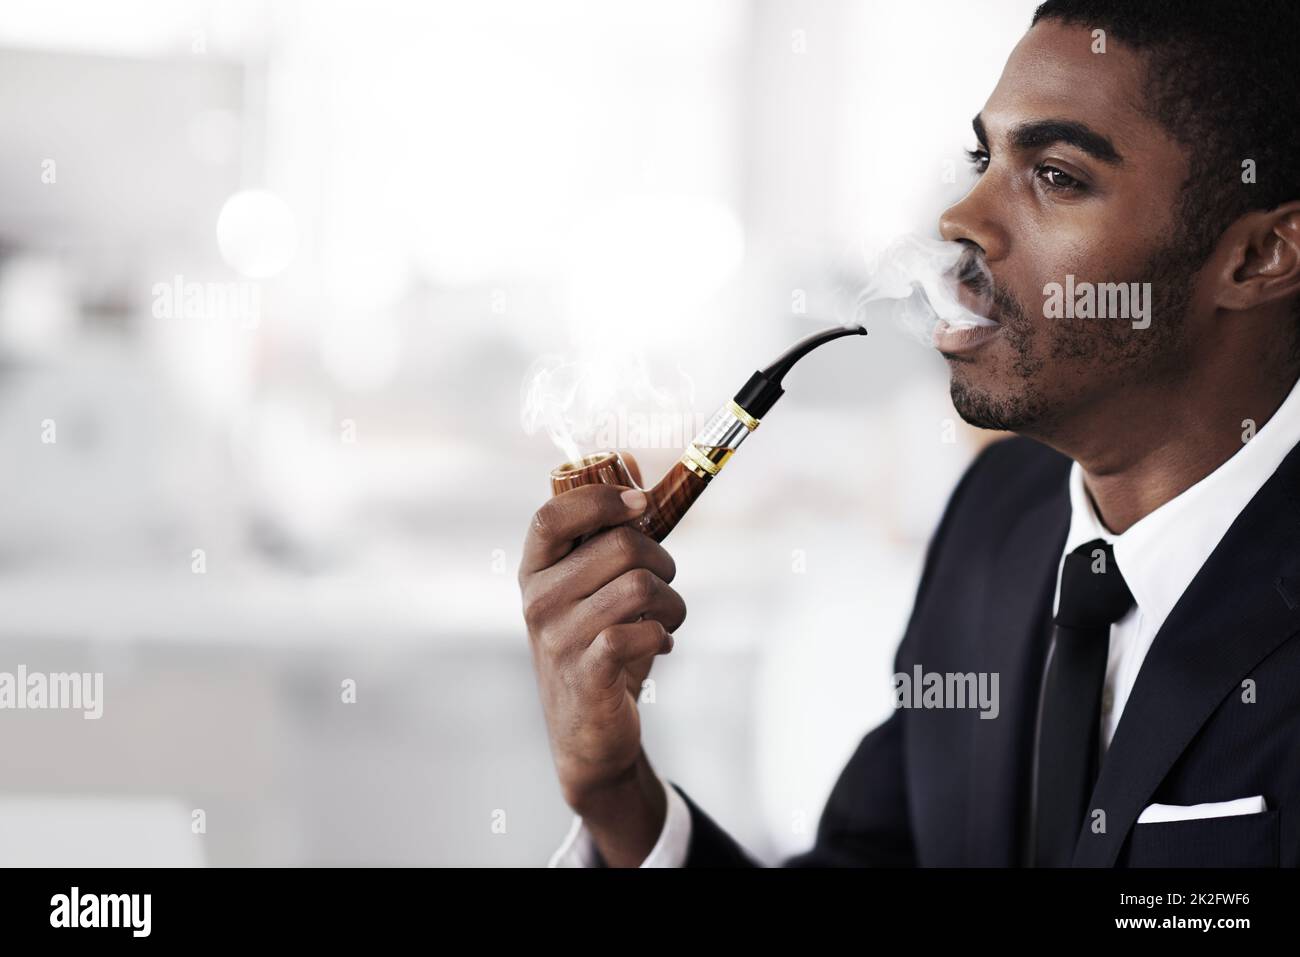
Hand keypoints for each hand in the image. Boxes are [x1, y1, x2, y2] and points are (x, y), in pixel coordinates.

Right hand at [519, 453, 684, 860]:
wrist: (587, 733)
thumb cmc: (595, 646)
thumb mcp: (594, 585)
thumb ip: (608, 526)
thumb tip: (629, 461)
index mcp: (535, 569)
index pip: (552, 516)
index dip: (600, 500)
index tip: (641, 504)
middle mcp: (539, 600)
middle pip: (620, 546)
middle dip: (662, 561)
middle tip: (665, 585)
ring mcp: (558, 638)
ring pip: (641, 587)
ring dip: (672, 602)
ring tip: (666, 620)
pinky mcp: (586, 674)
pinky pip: (639, 633)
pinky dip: (663, 635)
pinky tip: (660, 645)